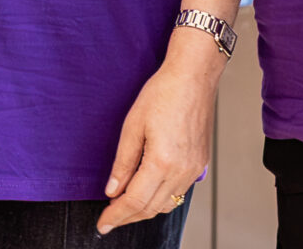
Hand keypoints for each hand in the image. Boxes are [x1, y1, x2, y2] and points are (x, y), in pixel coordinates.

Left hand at [98, 39, 221, 231]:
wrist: (192, 78)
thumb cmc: (163, 93)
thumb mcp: (132, 125)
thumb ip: (123, 163)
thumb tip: (112, 190)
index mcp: (162, 161)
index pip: (135, 201)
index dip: (116, 215)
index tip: (103, 223)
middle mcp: (181, 170)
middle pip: (151, 208)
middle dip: (128, 217)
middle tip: (109, 219)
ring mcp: (193, 169)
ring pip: (166, 204)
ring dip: (144, 210)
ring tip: (124, 209)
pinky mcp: (199, 164)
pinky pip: (178, 193)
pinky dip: (160, 199)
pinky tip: (147, 194)